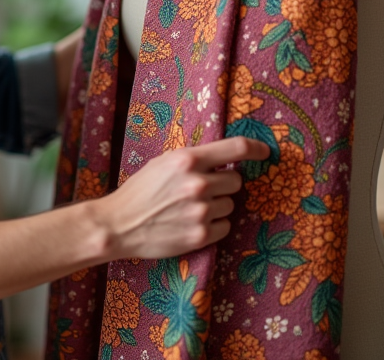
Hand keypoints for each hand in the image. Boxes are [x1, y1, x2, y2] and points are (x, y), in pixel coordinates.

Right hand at [94, 136, 269, 259]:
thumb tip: (224, 159)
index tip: (265, 153)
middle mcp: (198, 184)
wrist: (119, 225)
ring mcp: (201, 211)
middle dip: (223, 185)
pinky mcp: (200, 235)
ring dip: (217, 206)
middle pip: (235, 182)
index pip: (235, 148)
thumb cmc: (139, 191)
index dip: (255, 149)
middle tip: (202, 191)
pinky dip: (213, 226)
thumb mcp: (163, 163)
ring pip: (229, 205)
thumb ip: (193, 160)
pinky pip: (224, 227)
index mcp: (188, 160)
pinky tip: (192, 224)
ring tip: (190, 209)